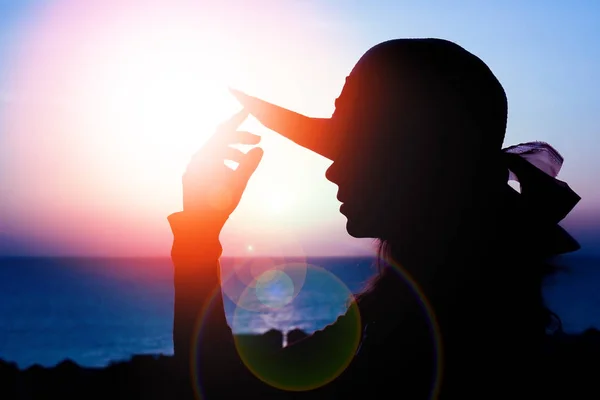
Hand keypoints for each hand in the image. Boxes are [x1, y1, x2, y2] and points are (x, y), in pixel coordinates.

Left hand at [182, 109, 262, 232]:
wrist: (198, 227)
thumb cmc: (218, 207)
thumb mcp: (238, 184)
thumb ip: (249, 164)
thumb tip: (260, 148)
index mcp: (205, 157)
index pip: (223, 131)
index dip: (237, 119)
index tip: (247, 109)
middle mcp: (196, 159)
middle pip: (220, 140)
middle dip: (240, 139)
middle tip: (258, 141)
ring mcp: (193, 168)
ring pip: (216, 152)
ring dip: (233, 153)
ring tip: (246, 162)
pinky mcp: (193, 177)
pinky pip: (210, 162)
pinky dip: (224, 163)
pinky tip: (232, 174)